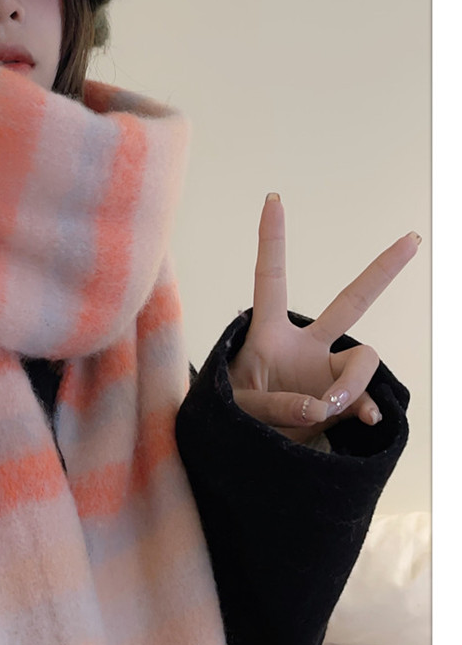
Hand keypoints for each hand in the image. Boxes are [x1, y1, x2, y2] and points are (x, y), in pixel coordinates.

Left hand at [228, 193, 419, 443]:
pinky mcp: (339, 399)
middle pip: (350, 302)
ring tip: (324, 407)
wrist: (244, 446)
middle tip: (412, 239)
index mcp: (268, 332)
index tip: (273, 198)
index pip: (271, 278)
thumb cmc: (232, 415)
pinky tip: (364, 418)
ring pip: (364, 359)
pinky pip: (365, 399)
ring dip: (352, 384)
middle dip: (382, 272)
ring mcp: (325, 371)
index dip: (272, 240)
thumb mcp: (239, 407)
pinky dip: (365, 408)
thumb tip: (322, 406)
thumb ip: (276, 407)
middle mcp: (304, 345)